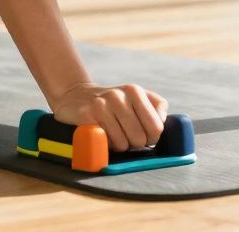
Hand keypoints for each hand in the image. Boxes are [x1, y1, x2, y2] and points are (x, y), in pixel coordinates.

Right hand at [49, 82, 168, 151]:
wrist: (75, 96)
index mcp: (135, 91)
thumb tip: (163, 122)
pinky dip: (106, 145)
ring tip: (113, 135)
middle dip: (135, 144)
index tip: (144, 136)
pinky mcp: (88, 115)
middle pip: (140, 138)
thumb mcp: (136, 97)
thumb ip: (156, 107)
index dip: (152, 138)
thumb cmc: (113, 103)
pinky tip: (102, 135)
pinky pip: (106, 142)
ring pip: (123, 144)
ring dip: (119, 146)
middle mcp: (120, 95)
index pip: (157, 127)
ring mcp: (103, 104)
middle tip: (127, 137)